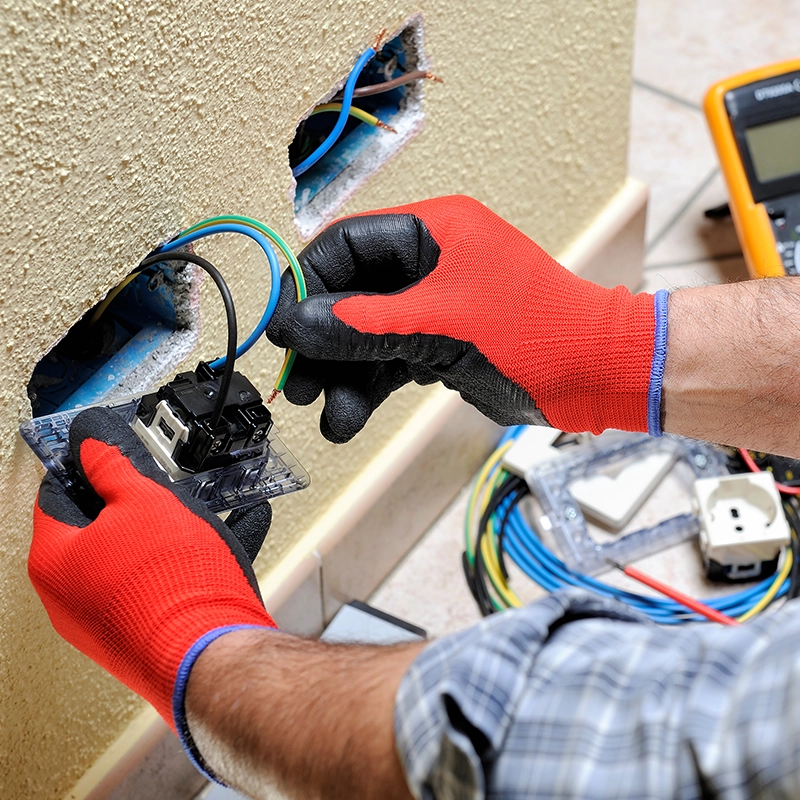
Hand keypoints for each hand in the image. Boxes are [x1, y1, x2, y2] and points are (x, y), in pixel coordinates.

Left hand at [28, 407, 275, 777]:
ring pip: (134, 558)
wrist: (211, 653)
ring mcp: (107, 620)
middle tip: (157, 485)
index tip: (105, 453)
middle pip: (97, 530)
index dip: (86, 466)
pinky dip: (189, 559)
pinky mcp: (142, 634)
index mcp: (56, 561)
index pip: (58, 494)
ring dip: (166, 532)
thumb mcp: (144, 500)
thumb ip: (114, 467)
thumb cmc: (172, 587)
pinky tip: (228, 536)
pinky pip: (162, 583)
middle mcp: (71, 597)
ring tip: (198, 514)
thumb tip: (92, 445)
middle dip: (131, 503)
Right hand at [267, 195, 664, 442]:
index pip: (346, 245)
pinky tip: (348, 418)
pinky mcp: (442, 342)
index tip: (281, 329)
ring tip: (330, 417)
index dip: (306, 285)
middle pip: (351, 294)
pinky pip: (390, 358)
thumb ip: (362, 325)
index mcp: (433, 231)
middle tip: (296, 383)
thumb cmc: (535, 332)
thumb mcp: (438, 326)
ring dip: (343, 375)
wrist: (595, 375)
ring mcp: (435, 305)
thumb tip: (294, 326)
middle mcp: (430, 262)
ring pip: (368, 334)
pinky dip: (369, 386)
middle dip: (322, 341)